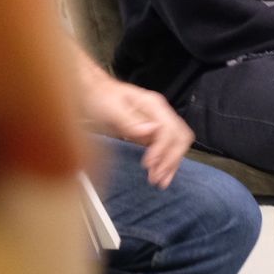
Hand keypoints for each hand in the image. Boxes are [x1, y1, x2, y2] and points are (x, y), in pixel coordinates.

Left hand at [80, 70, 191, 189]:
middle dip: (171, 159)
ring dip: (172, 164)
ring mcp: (160, 122)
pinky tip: (162, 173)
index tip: (149, 165)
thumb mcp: (110, 108)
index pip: (169, 130)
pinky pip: (169, 147)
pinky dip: (167, 162)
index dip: (161, 149)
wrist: (94, 92)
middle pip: (180, 137)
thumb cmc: (100, 97)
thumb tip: (151, 131)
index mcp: (153, 105)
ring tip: (160, 181)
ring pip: (178, 144)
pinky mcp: (155, 132)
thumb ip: (130, 120)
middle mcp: (161, 113)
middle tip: (157, 177)